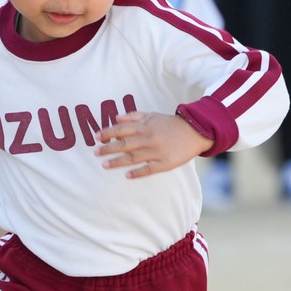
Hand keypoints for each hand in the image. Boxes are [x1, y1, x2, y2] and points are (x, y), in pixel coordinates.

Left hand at [96, 112, 213, 178]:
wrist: (195, 131)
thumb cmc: (170, 123)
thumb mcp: (152, 115)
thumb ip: (133, 116)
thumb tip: (115, 119)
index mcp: (145, 126)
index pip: (121, 129)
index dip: (107, 133)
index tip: (96, 137)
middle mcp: (148, 138)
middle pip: (124, 145)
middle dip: (108, 148)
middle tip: (95, 153)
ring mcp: (156, 152)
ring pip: (133, 158)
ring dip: (117, 162)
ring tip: (104, 165)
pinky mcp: (165, 163)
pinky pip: (148, 169)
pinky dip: (137, 173)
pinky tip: (127, 175)